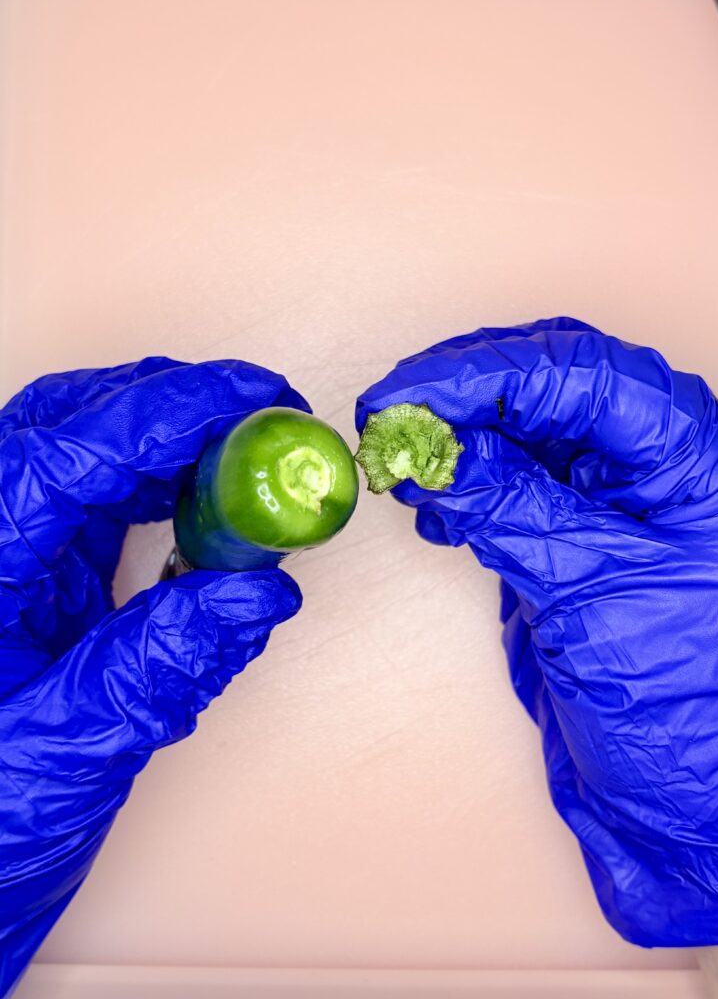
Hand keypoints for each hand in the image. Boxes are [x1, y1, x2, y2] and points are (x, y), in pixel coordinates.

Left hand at [0, 358, 306, 994]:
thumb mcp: (71, 752)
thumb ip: (166, 665)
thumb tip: (262, 588)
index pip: (65, 453)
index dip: (165, 411)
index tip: (251, 396)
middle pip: (68, 426)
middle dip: (170, 406)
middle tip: (261, 415)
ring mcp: (11, 558)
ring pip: (88, 457)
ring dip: (173, 446)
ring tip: (247, 460)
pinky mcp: (36, 579)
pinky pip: (103, 508)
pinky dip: (166, 496)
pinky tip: (211, 513)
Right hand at [357, 317, 717, 946]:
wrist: (689, 797)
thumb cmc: (686, 709)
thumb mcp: (592, 598)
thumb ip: (515, 513)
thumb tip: (441, 451)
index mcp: (700, 462)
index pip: (588, 377)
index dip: (491, 375)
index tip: (414, 396)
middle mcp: (664, 466)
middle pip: (559, 383)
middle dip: (471, 389)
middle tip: (395, 412)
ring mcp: (621, 499)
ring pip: (532, 428)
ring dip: (462, 435)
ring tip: (405, 462)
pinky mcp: (581, 536)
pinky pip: (518, 483)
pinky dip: (468, 484)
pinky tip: (436, 503)